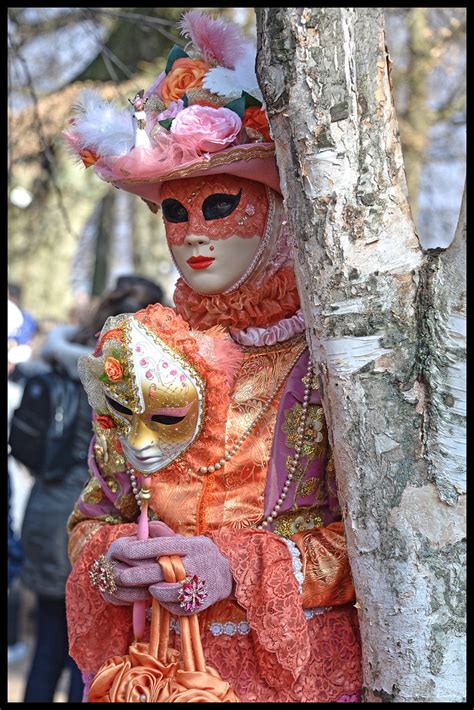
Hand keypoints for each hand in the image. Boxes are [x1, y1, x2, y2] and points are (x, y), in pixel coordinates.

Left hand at [101, 522, 232, 613]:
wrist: (228, 574)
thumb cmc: (201, 554)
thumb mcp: (188, 540)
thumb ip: (165, 535)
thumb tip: (144, 526)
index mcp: (192, 546)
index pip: (164, 546)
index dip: (143, 549)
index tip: (125, 552)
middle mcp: (197, 563)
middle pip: (164, 570)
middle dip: (140, 574)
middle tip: (122, 577)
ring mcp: (199, 584)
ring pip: (170, 591)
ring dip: (155, 591)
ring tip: (148, 589)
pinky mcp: (199, 603)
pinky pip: (177, 606)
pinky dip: (166, 604)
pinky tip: (163, 598)